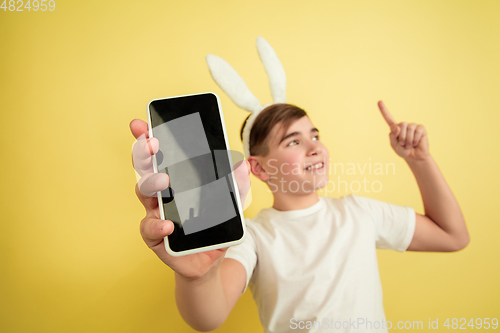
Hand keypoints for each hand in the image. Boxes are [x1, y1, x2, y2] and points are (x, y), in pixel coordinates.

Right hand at [129, 119, 250, 280]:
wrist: (210, 260)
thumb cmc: (214, 227)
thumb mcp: (230, 205)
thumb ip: (235, 186)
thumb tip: (242, 166)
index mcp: (176, 181)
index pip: (160, 156)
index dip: (149, 139)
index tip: (144, 125)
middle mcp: (161, 194)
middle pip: (146, 169)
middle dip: (144, 153)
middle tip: (150, 144)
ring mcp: (156, 213)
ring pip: (144, 194)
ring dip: (152, 185)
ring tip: (163, 182)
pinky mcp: (156, 236)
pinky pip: (150, 228)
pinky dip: (157, 225)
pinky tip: (167, 225)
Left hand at [377, 101, 429, 160]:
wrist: (415, 157)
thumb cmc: (404, 151)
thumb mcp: (394, 146)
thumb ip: (392, 137)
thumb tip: (398, 127)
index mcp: (395, 129)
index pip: (388, 118)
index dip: (383, 110)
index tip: (379, 101)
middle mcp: (404, 126)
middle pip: (401, 125)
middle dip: (402, 137)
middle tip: (404, 144)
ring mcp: (413, 126)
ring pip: (409, 128)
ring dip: (409, 140)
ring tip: (410, 145)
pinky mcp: (421, 128)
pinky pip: (417, 131)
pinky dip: (416, 139)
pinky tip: (416, 143)